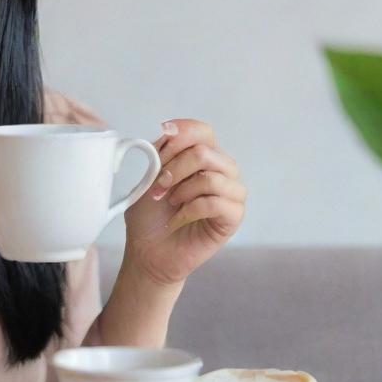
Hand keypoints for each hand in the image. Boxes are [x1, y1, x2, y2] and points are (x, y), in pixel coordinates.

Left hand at [123, 119, 245, 286]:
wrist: (148, 250)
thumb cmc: (150, 214)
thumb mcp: (150, 176)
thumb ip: (161, 151)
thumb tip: (169, 130)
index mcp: (202, 156)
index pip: (202, 131)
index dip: (181, 135)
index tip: (160, 149)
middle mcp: (221, 171)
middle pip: (205, 151)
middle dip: (175, 168)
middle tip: (159, 187)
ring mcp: (231, 193)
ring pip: (213, 177)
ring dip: (183, 190)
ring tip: (170, 203)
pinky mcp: (233, 217)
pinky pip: (217, 203)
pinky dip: (191, 210)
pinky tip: (178, 218)